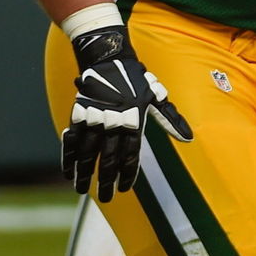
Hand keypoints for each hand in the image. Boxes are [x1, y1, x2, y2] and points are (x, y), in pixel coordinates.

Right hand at [62, 14, 191, 200]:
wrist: (108, 58)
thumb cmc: (137, 79)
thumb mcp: (157, 95)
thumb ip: (171, 119)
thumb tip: (189, 137)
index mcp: (133, 120)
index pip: (130, 154)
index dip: (127, 173)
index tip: (124, 188)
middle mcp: (113, 122)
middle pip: (108, 158)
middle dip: (106, 179)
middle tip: (106, 197)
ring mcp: (93, 119)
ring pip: (87, 153)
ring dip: (84, 173)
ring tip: (82, 190)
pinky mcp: (77, 115)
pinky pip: (71, 140)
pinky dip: (68, 157)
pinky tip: (67, 172)